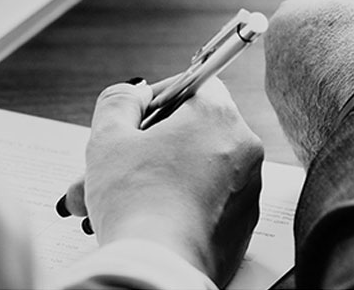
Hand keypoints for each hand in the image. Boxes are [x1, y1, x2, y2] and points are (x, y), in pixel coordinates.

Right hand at [62, 77, 263, 286]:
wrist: (159, 269)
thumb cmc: (137, 204)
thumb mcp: (109, 138)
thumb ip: (119, 102)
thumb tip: (131, 95)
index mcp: (217, 116)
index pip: (194, 84)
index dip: (158, 97)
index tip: (133, 115)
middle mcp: (242, 149)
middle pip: (189, 133)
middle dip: (142, 148)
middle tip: (109, 165)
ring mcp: (246, 191)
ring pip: (191, 171)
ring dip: (150, 179)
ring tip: (107, 201)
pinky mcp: (241, 227)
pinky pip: (204, 204)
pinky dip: (174, 206)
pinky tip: (138, 220)